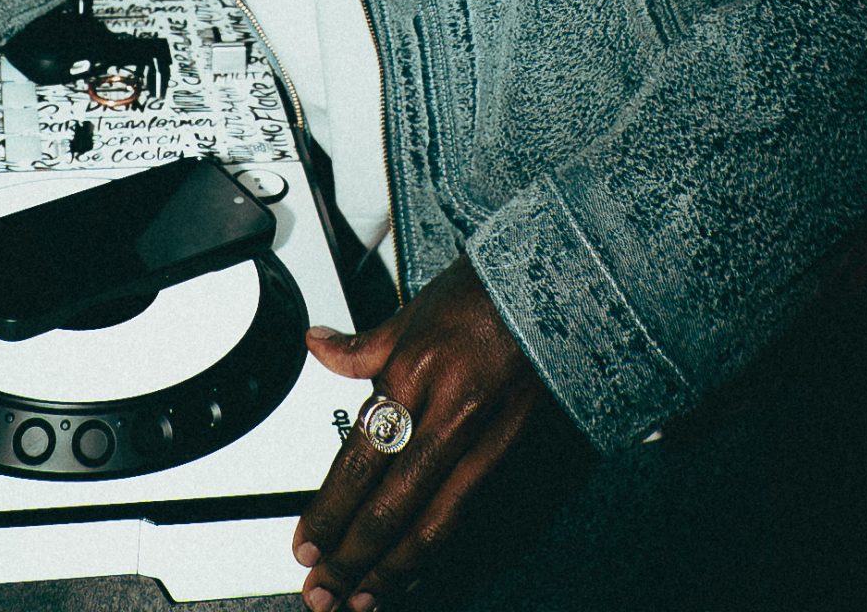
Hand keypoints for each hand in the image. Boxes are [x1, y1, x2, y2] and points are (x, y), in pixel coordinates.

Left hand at [292, 253, 551, 609]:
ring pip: (431, 523)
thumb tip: (317, 346)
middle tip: (323, 591)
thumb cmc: (484, 293)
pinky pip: (467, 514)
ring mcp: (485, 438)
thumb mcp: (412, 311)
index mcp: (413, 372)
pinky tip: (415, 570)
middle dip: (351, 558)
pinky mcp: (513, 453)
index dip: (329, 512)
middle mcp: (447, 411)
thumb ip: (361, 346)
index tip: (306, 544)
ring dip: (391, 569)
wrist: (559, 286)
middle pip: (389, 505)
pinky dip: (435, 549)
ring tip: (362, 599)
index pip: (358, 460)